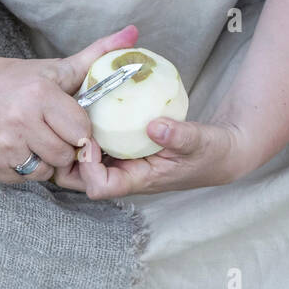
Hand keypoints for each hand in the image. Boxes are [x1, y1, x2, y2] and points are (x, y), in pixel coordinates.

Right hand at [0, 25, 138, 184]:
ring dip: (44, 161)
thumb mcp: (58, 68)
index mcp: (39, 96)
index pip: (80, 133)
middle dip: (63, 148)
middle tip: (50, 132)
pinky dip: (24, 168)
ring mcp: (2, 146)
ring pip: (44, 172)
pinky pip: (22, 179)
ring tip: (33, 140)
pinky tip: (16, 148)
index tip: (69, 122)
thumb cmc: (20, 80)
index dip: (79, 130)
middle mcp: (18, 122)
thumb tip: (134, 34)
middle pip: (64, 156)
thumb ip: (97, 55)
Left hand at [53, 117, 257, 197]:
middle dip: (70, 153)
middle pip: (79, 177)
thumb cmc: (210, 153)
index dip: (88, 167)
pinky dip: (90, 126)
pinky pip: (97, 142)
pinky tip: (91, 102)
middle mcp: (123, 174)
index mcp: (137, 180)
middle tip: (74, 120)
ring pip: (82, 159)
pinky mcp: (122, 148)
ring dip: (76, 137)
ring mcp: (121, 162)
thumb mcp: (200, 141)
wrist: (218, 152)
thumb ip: (180, 135)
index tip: (92, 139)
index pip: (99, 187)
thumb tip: (155, 126)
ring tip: (78, 107)